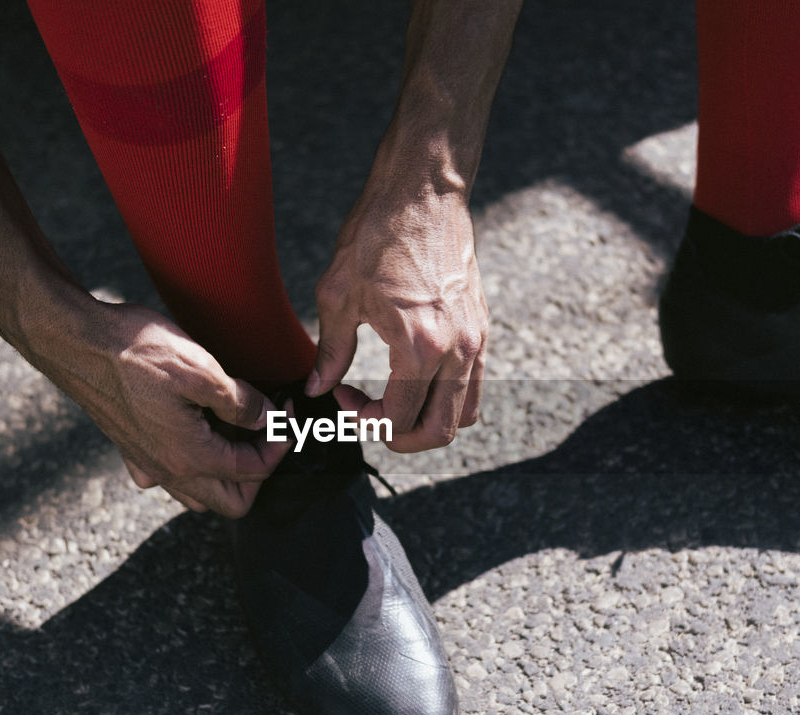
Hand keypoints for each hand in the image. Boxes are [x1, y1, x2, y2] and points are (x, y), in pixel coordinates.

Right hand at [31, 299, 287, 516]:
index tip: (284, 412)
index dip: (279, 443)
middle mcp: (167, 470)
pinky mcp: (130, 449)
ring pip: (199, 495)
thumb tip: (266, 418)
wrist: (75, 342)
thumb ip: (240, 402)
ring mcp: (146, 463)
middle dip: (258, 472)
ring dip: (226, 474)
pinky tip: (193, 432)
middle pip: (231, 502)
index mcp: (189, 456)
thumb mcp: (201, 369)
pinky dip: (188, 466)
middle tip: (266, 432)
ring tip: (236, 432)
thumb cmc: (134, 351)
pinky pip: (166, 477)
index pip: (254, 471)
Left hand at [307, 187, 486, 451]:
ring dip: (428, 421)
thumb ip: (330, 352)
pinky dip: (446, 397)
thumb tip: (317, 388)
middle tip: (371, 419)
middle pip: (441, 431)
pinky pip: (473, 384)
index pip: (399, 419)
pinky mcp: (481, 328)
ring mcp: (476, 340)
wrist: (423, 192)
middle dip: (402, 438)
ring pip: (465, 414)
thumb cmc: (377, 235)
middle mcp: (457, 350)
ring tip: (394, 400)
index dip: (364, 420)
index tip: (342, 396)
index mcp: (420, 347)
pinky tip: (413, 375)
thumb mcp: (338, 296)